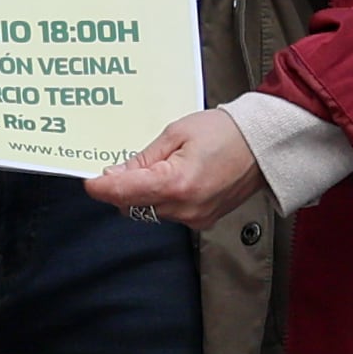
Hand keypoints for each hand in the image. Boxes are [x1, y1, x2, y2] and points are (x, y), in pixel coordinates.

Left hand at [88, 110, 265, 228]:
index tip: (89, 181)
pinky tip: (175, 177)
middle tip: (126, 164)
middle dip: (124, 188)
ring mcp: (194, 218)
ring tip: (161, 165)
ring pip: (150, 211)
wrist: (263, 146)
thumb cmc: (226, 133)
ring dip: (145, 193)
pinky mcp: (202, 221)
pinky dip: (164, 198)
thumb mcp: (176, 133)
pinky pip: (169, 212)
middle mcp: (184, 208)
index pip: (124, 192)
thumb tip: (116, 173)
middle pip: (133, 206)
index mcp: (175, 184)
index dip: (101, 187)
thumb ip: (142, 158)